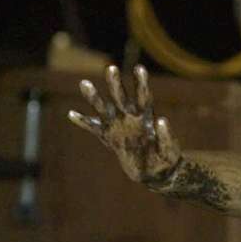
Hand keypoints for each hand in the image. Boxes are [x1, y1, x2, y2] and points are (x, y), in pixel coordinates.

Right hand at [68, 65, 181, 185]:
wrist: (156, 173)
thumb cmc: (166, 159)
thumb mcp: (169, 149)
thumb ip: (166, 135)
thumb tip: (161, 120)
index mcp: (146, 119)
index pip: (144, 98)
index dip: (141, 83)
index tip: (140, 68)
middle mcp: (131, 119)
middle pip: (122, 98)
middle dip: (116, 84)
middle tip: (111, 68)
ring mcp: (119, 127)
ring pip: (105, 109)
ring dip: (94, 97)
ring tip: (84, 83)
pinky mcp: (111, 139)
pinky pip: (95, 129)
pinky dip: (84, 122)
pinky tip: (71, 114)